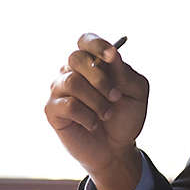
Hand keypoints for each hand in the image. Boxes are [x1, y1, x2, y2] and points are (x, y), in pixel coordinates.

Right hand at [44, 33, 148, 189]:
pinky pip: (67, 104)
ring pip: (72, 81)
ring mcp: (60, 89)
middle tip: (116, 96)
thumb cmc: (126, 117)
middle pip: (76, 58)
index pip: (86, 40)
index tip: (111, 56)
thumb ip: (125, 73)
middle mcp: (73, 71)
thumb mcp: (137, 94)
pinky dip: (86, 116)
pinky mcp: (53, 110)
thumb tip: (112, 54)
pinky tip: (93, 124)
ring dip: (96, 100)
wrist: (117, 149)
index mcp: (93, 62)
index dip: (96, 44)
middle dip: (100, 78)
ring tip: (107, 114)